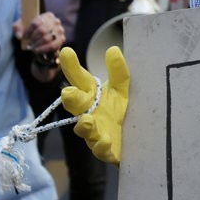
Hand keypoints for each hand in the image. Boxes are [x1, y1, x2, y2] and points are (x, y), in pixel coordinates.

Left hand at [13, 12, 65, 53]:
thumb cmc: (30, 30)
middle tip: (29, 43)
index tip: (24, 37)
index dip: (29, 31)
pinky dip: (44, 49)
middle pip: (42, 30)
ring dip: (38, 44)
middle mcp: (56, 21)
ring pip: (47, 38)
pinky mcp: (61, 39)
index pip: (36, 22)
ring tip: (32, 47)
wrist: (39, 38)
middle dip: (33, 38)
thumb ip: (17, 28)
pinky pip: (53, 45)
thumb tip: (19, 36)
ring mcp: (60, 30)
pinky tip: (37, 51)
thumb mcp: (21, 26)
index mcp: (47, 15)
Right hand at [60, 46, 129, 165]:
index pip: (80, 79)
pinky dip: (102, 146)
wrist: (132, 139)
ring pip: (84, 130)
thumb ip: (118, 71)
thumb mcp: (122, 89)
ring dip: (84, 126)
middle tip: (68, 93)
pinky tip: (106, 140)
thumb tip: (112, 49)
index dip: (72, 66)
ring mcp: (95, 132)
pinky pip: (101, 150)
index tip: (67, 51)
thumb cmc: (118, 110)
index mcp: (91, 96)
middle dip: (71, 99)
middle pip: (75, 105)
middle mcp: (88, 113)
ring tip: (87, 120)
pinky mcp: (106, 150)